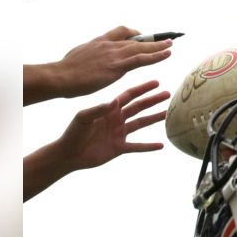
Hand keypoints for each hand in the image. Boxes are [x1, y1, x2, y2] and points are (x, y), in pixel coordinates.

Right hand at [26, 26, 171, 103]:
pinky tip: (167, 54)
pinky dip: (157, 55)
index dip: (133, 33)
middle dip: (151, 39)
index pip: (120, 31)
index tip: (142, 36)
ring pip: (142, 47)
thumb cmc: (64, 72)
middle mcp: (109, 45)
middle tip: (164, 39)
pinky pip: (142, 58)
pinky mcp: (117, 66)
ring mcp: (114, 55)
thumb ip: (88, 55)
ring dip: (159, 46)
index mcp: (99, 42)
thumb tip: (89, 57)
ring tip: (171, 44)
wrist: (59, 76)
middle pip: (135, 38)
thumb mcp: (78, 56)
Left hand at [51, 80, 168, 172]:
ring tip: (167, 114)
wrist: (68, 154)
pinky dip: (149, 146)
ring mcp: (119, 133)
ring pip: (141, 124)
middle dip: (153, 100)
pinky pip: (137, 146)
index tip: (156, 82)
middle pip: (139, 107)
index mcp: (109, 109)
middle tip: (168, 94)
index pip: (129, 96)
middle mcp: (116, 119)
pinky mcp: (119, 148)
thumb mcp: (83, 117)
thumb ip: (99, 109)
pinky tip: (161, 145)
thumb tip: (115, 100)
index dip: (142, 89)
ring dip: (154, 119)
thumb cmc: (73, 133)